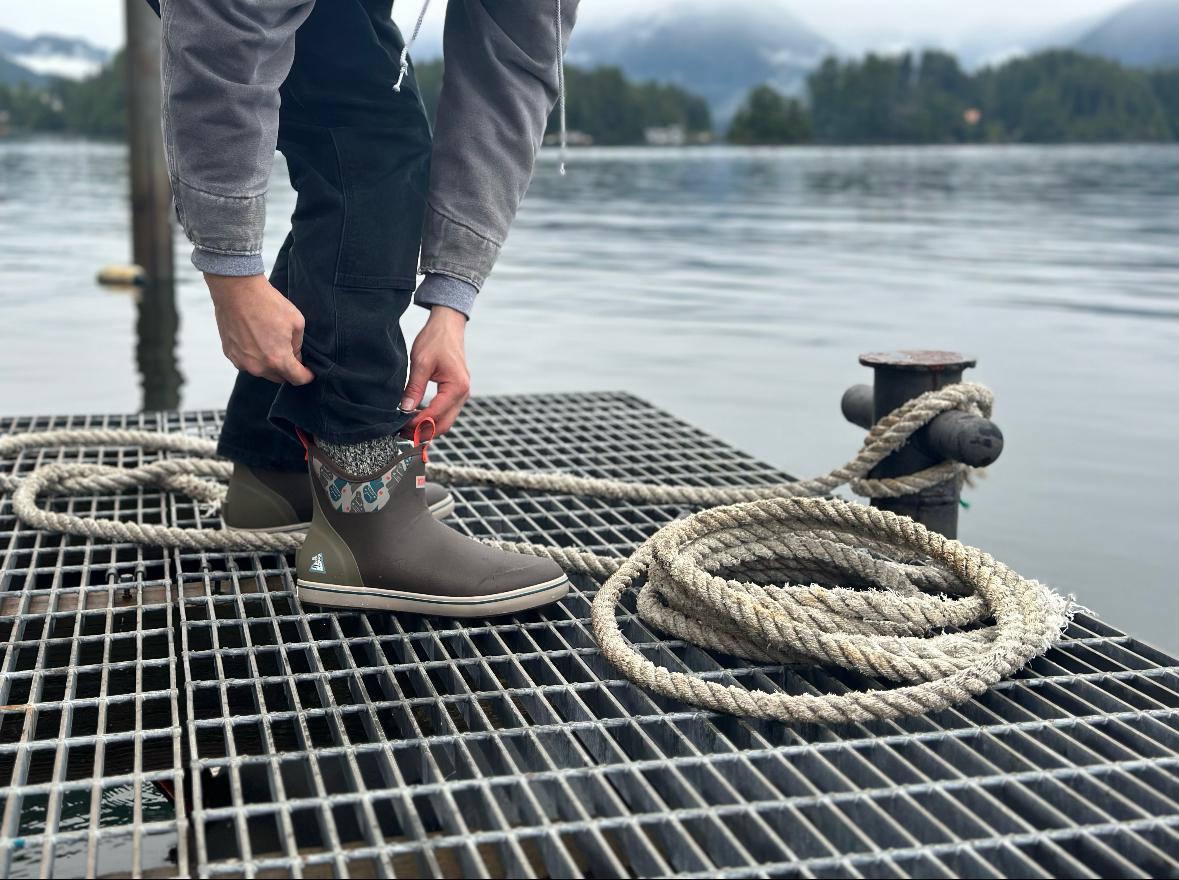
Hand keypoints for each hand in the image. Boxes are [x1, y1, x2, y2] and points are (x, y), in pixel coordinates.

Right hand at [206, 274, 313, 385]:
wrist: (236, 290)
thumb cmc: (267, 303)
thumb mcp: (296, 322)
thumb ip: (298, 344)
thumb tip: (295, 355)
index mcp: (277, 360)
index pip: (297, 379)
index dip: (306, 376)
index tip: (309, 373)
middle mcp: (258, 367)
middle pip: (279, 377)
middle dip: (288, 369)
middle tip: (291, 353)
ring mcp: (242, 361)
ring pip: (262, 371)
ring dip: (270, 363)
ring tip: (271, 342)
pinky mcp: (230, 354)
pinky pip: (247, 362)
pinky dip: (254, 356)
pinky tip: (256, 339)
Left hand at [401, 306, 469, 434]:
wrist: (448, 326)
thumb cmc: (436, 340)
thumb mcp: (421, 363)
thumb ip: (414, 388)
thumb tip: (404, 409)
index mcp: (457, 387)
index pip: (435, 414)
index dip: (416, 423)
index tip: (399, 425)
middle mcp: (463, 394)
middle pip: (443, 425)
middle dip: (422, 432)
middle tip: (400, 431)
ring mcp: (461, 395)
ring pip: (445, 422)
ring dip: (426, 427)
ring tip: (405, 426)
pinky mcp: (456, 393)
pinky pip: (445, 413)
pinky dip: (430, 419)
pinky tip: (414, 416)